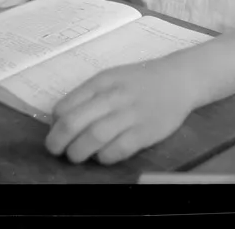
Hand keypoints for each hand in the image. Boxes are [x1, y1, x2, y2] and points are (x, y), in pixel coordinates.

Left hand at [45, 57, 195, 164]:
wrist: (178, 79)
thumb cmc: (140, 80)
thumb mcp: (112, 77)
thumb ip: (89, 95)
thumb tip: (62, 121)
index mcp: (101, 81)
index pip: (65, 105)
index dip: (55, 123)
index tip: (57, 131)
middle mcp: (114, 96)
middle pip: (74, 122)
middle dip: (58, 141)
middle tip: (56, 150)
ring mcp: (130, 114)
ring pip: (94, 137)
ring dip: (78, 151)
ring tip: (76, 156)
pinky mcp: (146, 132)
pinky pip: (118, 149)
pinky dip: (105, 157)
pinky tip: (103, 156)